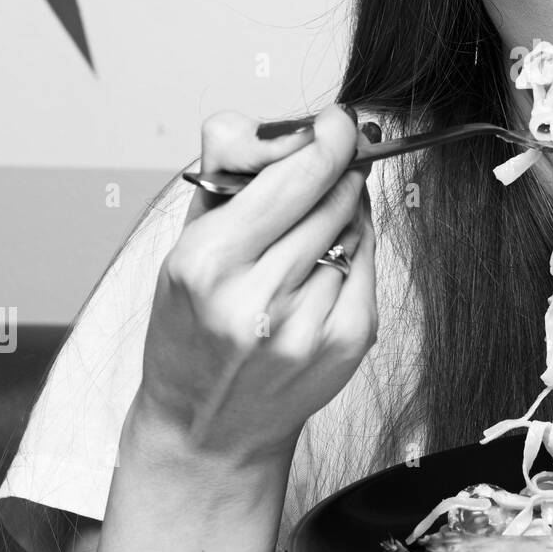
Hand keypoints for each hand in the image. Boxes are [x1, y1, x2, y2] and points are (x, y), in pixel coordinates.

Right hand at [134, 104, 379, 468]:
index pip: (293, 178)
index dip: (327, 141)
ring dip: (340, 219)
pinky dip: (351, 257)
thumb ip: (231, 174)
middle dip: (334, 175)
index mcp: (208, 263)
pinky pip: (367, 266)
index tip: (338, 122)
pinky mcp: (345, 344)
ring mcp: (307, 326)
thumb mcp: (185, 243)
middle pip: (332, 197)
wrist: (205, 429)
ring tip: (303, 244)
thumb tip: (294, 126)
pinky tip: (319, 276)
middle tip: (326, 170)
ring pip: (353, 229)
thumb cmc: (191, 327)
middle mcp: (257, 299)